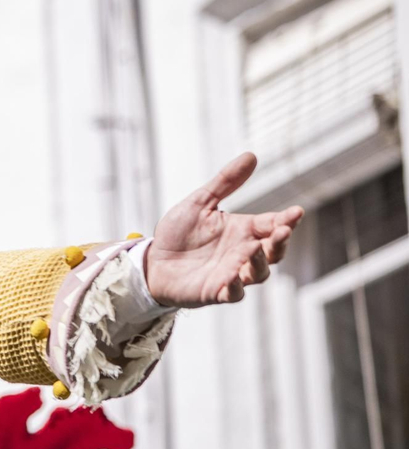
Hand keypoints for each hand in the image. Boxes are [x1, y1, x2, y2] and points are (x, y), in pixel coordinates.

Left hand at [146, 152, 303, 307]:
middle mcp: (243, 253)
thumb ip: (225, 182)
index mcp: (244, 230)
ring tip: (255, 249)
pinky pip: (232, 293)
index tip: (296, 212)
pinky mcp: (215, 291)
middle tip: (282, 230)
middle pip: (274, 250)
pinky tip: (232, 278)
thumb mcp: (200, 202)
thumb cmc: (179, 233)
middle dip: (280, 241)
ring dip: (260, 262)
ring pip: (258, 273)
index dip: (287, 219)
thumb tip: (251, 155)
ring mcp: (231, 273)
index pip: (273, 224)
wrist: (152, 262)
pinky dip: (234, 287)